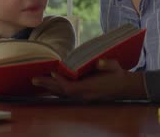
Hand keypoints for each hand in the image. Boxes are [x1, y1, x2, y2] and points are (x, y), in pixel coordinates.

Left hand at [31, 59, 146, 100]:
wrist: (125, 86)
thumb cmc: (119, 75)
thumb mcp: (115, 67)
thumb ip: (107, 64)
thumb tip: (99, 62)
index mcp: (91, 88)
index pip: (72, 88)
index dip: (61, 81)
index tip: (53, 72)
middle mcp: (85, 95)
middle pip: (63, 92)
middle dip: (48, 85)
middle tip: (34, 79)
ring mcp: (83, 96)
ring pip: (62, 94)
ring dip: (50, 88)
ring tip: (37, 81)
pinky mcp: (83, 95)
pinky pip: (66, 94)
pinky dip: (57, 89)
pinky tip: (50, 85)